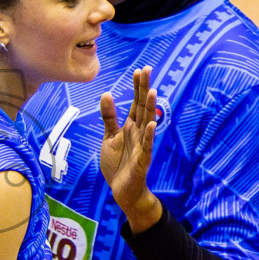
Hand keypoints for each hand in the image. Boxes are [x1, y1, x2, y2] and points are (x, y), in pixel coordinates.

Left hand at [99, 67, 161, 232]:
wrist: (122, 190)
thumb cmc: (118, 164)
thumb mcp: (109, 137)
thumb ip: (109, 117)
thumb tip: (106, 93)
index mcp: (131, 126)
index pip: (136, 102)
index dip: (137, 87)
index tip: (140, 69)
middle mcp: (138, 133)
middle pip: (143, 107)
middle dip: (144, 89)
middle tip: (147, 70)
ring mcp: (142, 146)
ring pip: (147, 124)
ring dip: (149, 108)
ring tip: (152, 91)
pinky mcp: (142, 161)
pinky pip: (146, 147)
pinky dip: (148, 136)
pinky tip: (150, 124)